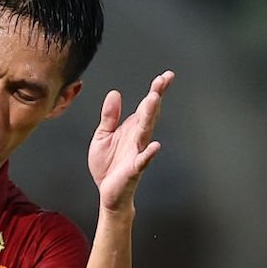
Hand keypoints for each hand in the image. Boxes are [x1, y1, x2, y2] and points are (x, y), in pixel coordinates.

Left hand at [89, 70, 173, 210]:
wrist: (107, 191)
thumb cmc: (107, 164)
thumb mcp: (103, 136)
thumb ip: (110, 116)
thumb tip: (115, 93)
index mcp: (131, 128)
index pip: (145, 106)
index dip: (155, 91)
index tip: (165, 76)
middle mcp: (137, 138)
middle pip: (149, 114)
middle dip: (156, 96)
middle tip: (164, 79)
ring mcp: (137, 152)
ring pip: (145, 131)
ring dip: (150, 115)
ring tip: (154, 99)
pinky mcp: (133, 169)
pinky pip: (142, 160)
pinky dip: (149, 153)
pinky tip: (155, 146)